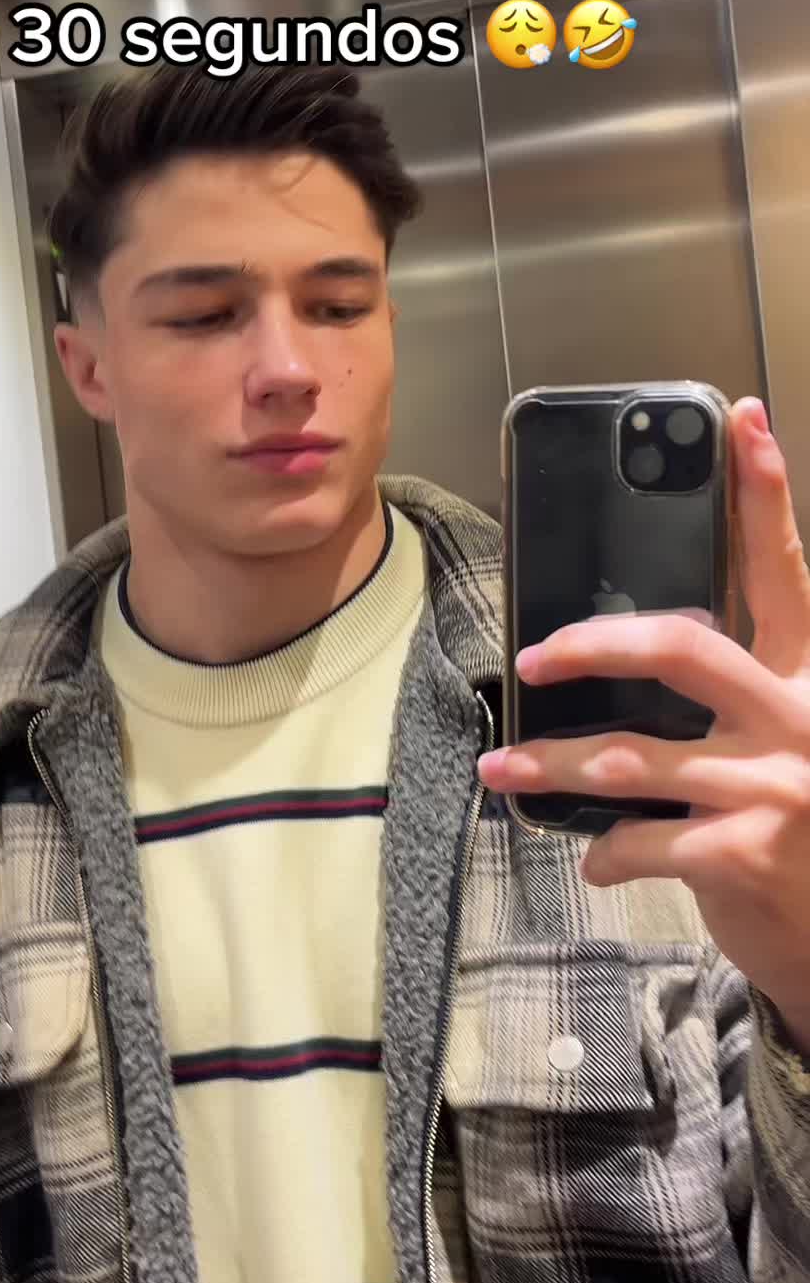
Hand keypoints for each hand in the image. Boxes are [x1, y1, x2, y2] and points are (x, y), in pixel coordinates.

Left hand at [478, 398, 809, 1049]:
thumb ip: (737, 698)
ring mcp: (773, 788)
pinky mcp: (741, 853)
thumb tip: (632, 657)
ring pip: (626, 756)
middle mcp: (800, 720)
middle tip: (534, 653)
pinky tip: (594, 859)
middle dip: (592, 644)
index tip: (740, 422)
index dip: (765, 494)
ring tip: (503, 768)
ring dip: (547, 764)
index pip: (787, 573)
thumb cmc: (806, 835)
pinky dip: (603, 851)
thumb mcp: (791, 748)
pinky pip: (634, 837)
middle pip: (682, 647)